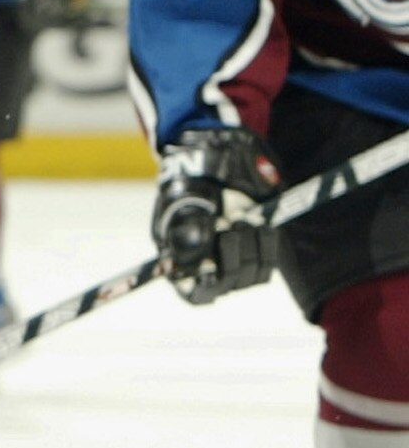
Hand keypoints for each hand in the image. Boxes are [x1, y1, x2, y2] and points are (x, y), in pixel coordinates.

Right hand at [151, 125, 281, 304]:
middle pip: (226, 284)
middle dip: (233, 255)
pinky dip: (268, 244)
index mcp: (179, 256)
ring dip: (252, 248)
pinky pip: (268, 263)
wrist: (218, 155)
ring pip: (250, 276)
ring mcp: (233, 254)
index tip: (214, 270)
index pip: (195, 292)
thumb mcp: (184, 197)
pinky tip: (260, 225)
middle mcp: (206, 262)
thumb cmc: (193, 176)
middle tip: (230, 224)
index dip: (206, 287)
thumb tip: (193, 257)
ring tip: (243, 220)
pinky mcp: (257, 245)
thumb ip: (187, 227)